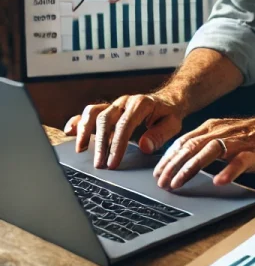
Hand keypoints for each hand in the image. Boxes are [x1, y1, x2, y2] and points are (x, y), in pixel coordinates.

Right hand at [63, 92, 184, 168]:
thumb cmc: (169, 114)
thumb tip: (144, 146)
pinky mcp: (108, 108)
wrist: (168, 101)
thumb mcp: (173, 124)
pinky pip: (90, 112)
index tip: (113, 162)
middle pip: (105, 119)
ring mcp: (114, 104)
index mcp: (141, 104)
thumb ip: (160, 134)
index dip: (117, 145)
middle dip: (100, 144)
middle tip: (99, 164)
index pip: (125, 125)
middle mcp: (124, 102)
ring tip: (80, 150)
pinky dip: (78, 120)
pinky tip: (69, 131)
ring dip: (84, 131)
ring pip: (93, 113)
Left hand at [152, 114, 254, 189]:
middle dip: (173, 165)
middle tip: (161, 182)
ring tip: (178, 183)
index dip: (168, 157)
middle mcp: (222, 132)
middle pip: (192, 146)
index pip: (184, 141)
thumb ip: (205, 142)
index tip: (157, 173)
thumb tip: (181, 158)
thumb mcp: (225, 134)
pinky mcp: (254, 152)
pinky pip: (239, 161)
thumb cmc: (253, 135)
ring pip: (210, 151)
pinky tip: (219, 181)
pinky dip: (228, 171)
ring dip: (191, 168)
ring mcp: (238, 141)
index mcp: (213, 127)